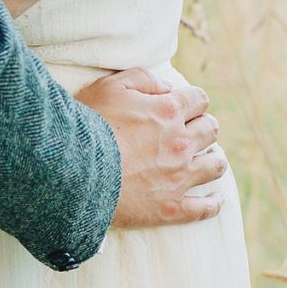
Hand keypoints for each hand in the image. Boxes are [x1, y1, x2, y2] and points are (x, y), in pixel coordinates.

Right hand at [80, 69, 226, 228]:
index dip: (193, 102)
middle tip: (193, 132)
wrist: (71, 172)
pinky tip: (215, 199)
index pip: (200, 100)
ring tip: (208, 159)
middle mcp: (180, 143)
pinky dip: (213, 203)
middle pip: (211, 130)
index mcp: (168, 111)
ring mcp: (178, 177)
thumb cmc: (87, 126)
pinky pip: (204, 208)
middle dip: (204, 127)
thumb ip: (142, 79)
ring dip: (214, 159)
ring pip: (216, 165)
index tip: (184, 108)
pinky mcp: (170, 207)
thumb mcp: (109, 87)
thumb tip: (167, 87)